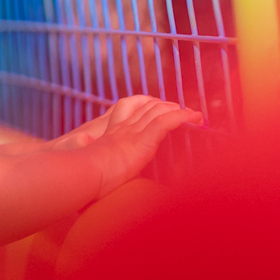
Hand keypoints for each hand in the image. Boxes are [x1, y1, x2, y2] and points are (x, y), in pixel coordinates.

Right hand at [82, 96, 202, 197]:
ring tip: (193, 114)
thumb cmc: (86, 174)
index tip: (159, 108)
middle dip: (166, 105)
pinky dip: (182, 117)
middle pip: (147, 106)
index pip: (130, 109)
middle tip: (182, 110)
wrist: (86, 173)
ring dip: (178, 109)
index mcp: (112, 132)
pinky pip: (166, 122)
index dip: (146, 105)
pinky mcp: (143, 140)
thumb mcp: (92, 163)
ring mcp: (133, 132)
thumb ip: (95, 156)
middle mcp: (124, 127)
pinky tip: (194, 117)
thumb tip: (85, 150)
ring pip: (158, 111)